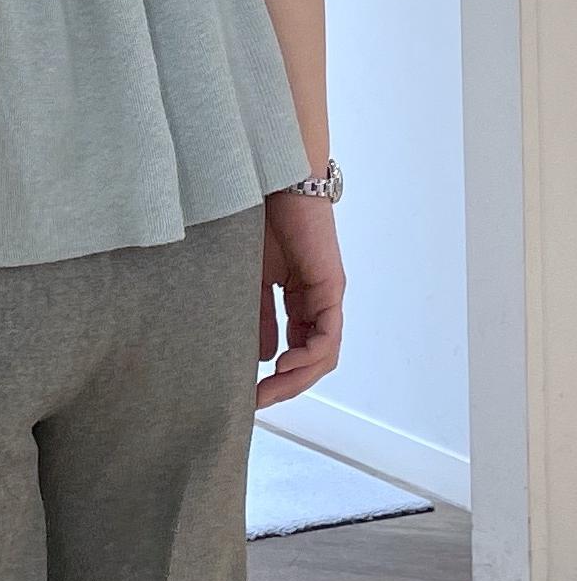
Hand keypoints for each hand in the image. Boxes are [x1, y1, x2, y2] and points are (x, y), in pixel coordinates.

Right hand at [256, 190, 344, 409]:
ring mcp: (326, 294)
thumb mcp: (250, 275)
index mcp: (299, 297)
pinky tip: (282, 365)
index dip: (276, 376)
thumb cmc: (258, 216)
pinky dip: (308, 356)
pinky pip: (326, 335)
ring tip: (268, 390)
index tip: (249, 391)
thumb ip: (257, 313)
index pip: (295, 348)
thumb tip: (259, 355)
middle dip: (286, 386)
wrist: (272, 178)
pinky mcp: (330, 286)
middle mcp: (317, 300)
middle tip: (257, 402)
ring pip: (323, 354)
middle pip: (312, 359)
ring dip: (297, 379)